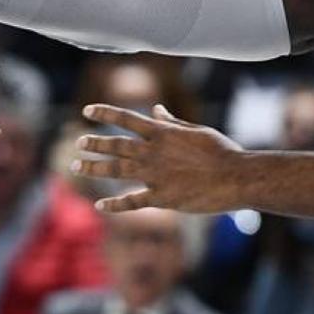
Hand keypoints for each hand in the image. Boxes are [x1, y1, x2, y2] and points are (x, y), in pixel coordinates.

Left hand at [72, 103, 248, 213]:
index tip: (87, 110)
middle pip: (115, 145)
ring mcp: (155, 175)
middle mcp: (153, 152)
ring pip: (117, 170)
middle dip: (94, 143)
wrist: (236, 177)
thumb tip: (155, 109)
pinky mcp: (162, 198)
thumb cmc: (221, 151)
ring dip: (95, 168)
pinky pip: (132, 201)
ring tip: (77, 166)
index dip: (104, 113)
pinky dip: (115, 204)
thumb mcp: (196, 131)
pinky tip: (100, 204)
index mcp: (162, 132)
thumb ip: (172, 122)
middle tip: (78, 143)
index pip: (125, 118)